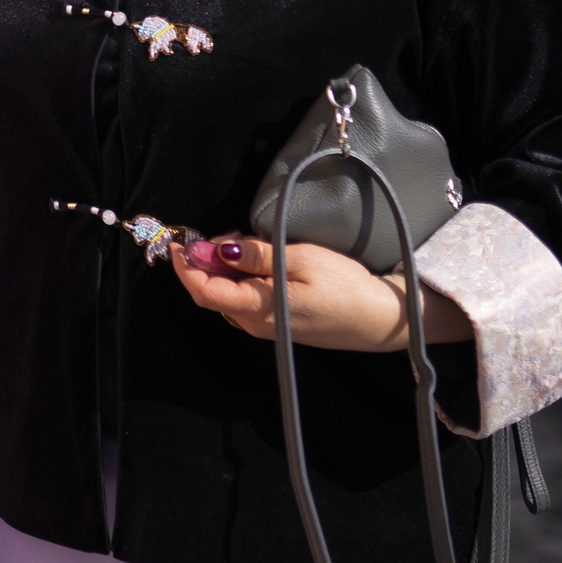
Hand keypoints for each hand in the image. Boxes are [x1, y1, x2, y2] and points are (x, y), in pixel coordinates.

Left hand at [171, 234, 470, 351]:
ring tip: (243, 242)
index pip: (203, 291)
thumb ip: (256, 255)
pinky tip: (256, 262)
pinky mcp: (280, 326)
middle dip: (206, 261)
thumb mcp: (300, 259)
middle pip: (213, 293)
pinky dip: (240, 280)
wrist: (382, 320)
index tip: (179, 241)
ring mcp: (267, 329)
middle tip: (225, 233)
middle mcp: (255, 325)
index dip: (185, 267)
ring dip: (225, 270)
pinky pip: (246, 302)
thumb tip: (216, 250)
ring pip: (229, 297)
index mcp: (257, 309)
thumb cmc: (345, 287)